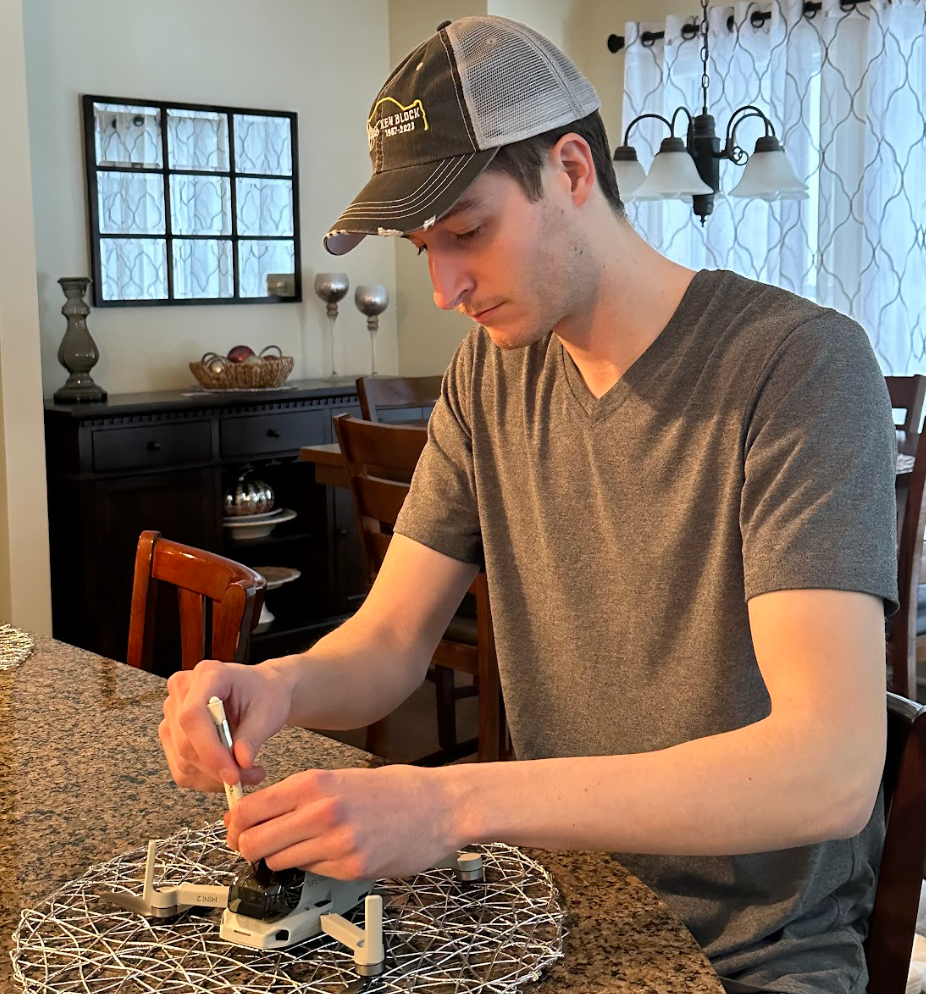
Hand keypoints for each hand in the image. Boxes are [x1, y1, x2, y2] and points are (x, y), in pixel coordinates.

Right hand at [159, 657, 294, 793]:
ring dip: (215, 778)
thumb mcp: (268, 712)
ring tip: (247, 774)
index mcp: (208, 674)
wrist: (260, 691)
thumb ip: (252, 737)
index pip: (192, 715)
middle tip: (251, 776)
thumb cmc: (265, 694)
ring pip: (183, 760)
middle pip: (186, 742)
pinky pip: (181, 768)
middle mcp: (183, 690)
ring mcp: (172, 712)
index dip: (209, 749)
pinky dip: (206, 779)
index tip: (233, 773)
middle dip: (218, 769)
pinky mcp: (171, 733)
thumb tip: (241, 763)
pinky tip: (229, 772)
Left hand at [225, 765, 462, 879]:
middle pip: (253, 842)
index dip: (236, 824)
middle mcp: (320, 811)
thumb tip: (260, 814)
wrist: (440, 806)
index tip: (239, 827)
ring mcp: (335, 842)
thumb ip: (301, 796)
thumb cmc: (396, 790)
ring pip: (279, 861)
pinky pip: (312, 872)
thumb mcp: (342, 778)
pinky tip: (334, 853)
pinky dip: (316, 866)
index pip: (248, 810)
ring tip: (305, 847)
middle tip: (261, 845)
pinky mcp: (351, 867)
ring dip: (284, 858)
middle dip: (251, 847)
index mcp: (315, 783)